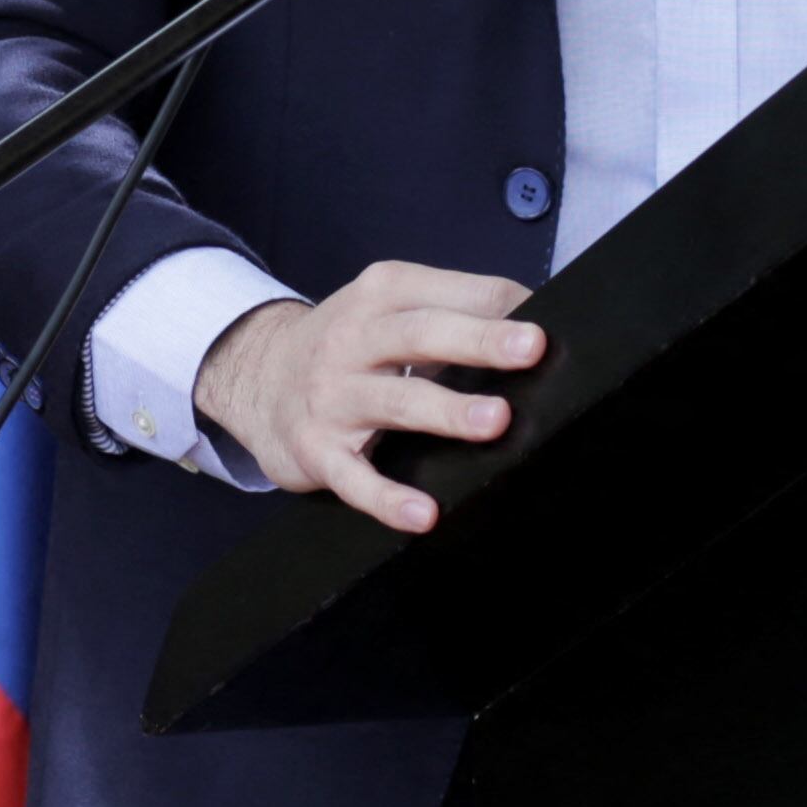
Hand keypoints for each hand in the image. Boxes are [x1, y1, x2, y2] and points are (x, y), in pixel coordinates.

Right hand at [193, 260, 544, 534]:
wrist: (255, 375)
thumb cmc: (346, 344)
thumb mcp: (387, 307)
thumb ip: (451, 309)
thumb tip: (537, 319)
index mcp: (382, 294)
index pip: (447, 293)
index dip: (500, 305)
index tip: (550, 323)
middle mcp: (354, 339)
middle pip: (421, 336)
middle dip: (479, 341)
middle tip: (532, 349)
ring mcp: (333, 396)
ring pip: (395, 402)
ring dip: (446, 411)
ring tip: (495, 421)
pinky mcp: (316, 450)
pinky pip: (355, 478)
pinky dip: (388, 498)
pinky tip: (423, 513)